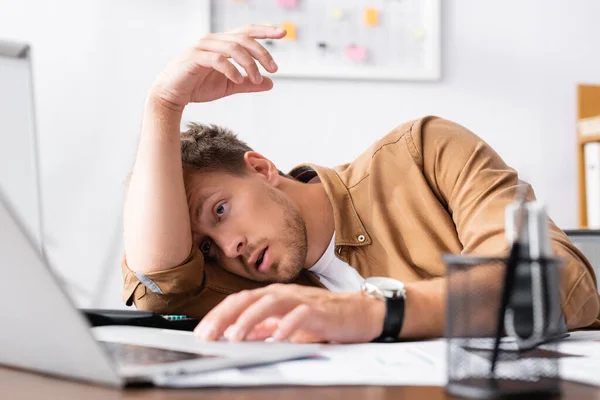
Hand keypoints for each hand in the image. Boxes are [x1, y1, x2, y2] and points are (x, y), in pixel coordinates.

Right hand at [149, 24, 284, 110]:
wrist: (172, 94)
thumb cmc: (198, 86)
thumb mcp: (230, 86)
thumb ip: (249, 83)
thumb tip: (271, 84)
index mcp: (223, 43)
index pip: (246, 32)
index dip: (264, 30)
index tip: (282, 33)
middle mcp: (214, 40)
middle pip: (244, 39)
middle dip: (262, 53)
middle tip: (274, 69)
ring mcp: (203, 47)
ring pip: (233, 48)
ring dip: (249, 64)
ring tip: (257, 79)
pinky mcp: (194, 58)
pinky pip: (217, 60)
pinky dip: (231, 70)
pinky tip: (239, 80)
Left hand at [194, 284, 385, 343]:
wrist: (360, 313)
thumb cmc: (323, 318)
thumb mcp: (288, 324)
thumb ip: (266, 328)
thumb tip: (239, 335)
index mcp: (274, 297)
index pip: (240, 301)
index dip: (219, 315)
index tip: (202, 332)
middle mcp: (285, 294)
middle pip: (249, 299)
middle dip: (225, 316)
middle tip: (208, 335)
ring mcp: (302, 300)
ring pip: (271, 303)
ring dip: (250, 319)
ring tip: (235, 337)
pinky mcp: (320, 311)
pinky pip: (302, 315)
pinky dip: (288, 325)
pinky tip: (277, 337)